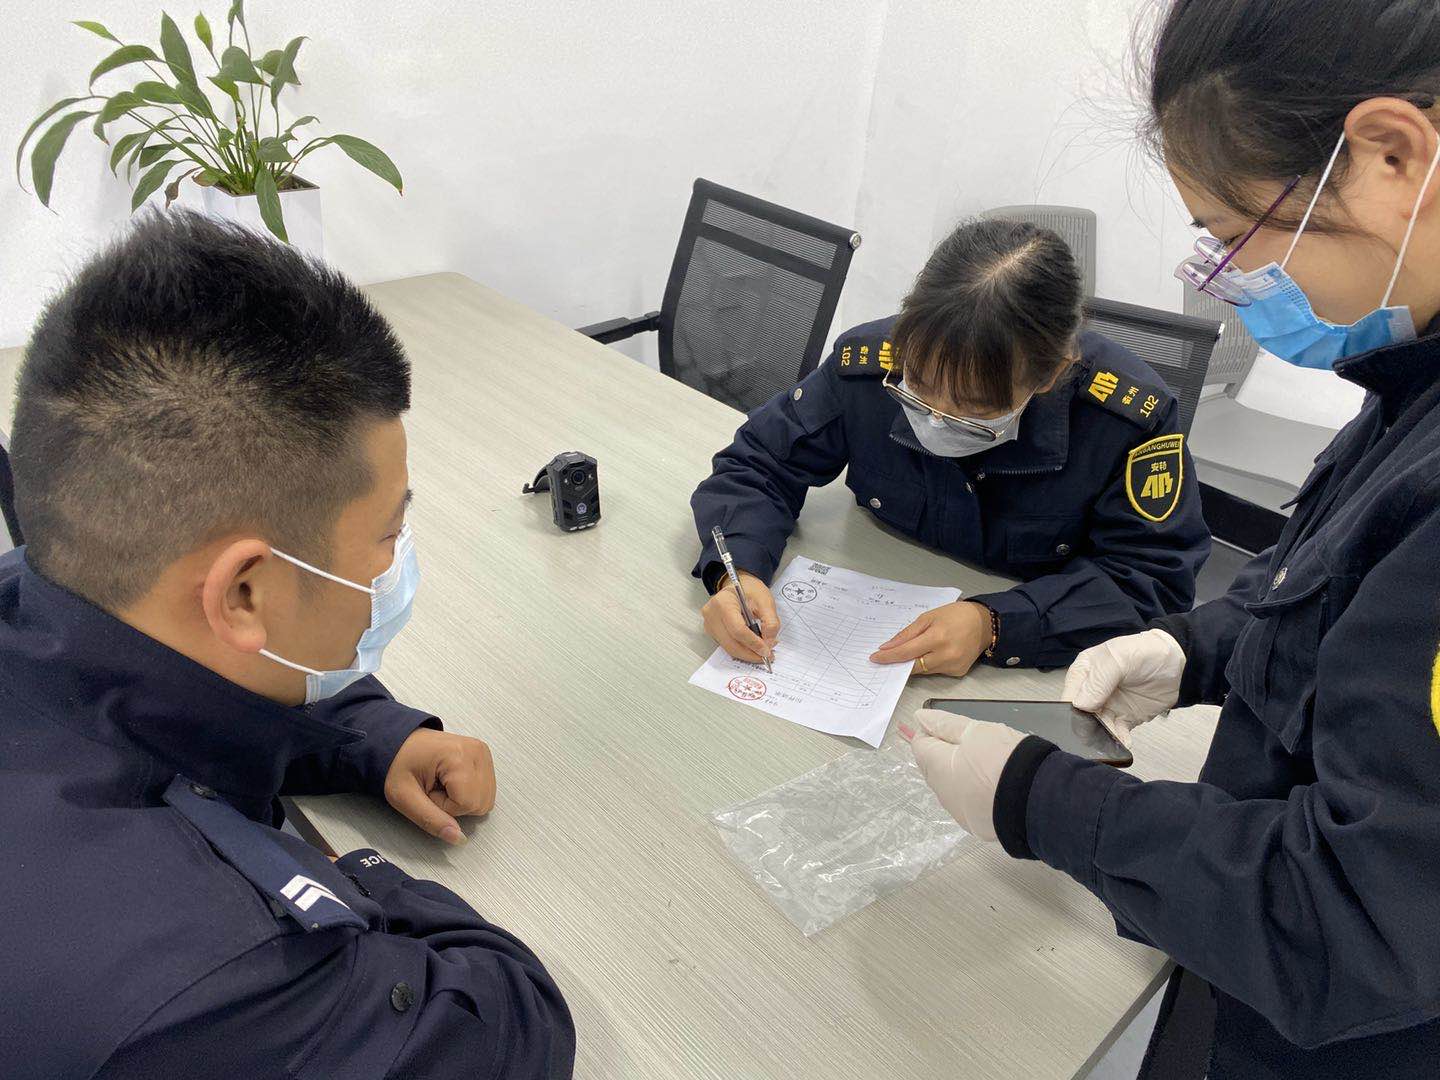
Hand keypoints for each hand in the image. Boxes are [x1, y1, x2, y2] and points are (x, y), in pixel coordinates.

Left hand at [384, 728, 495, 845]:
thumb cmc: (398, 764)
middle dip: (456, 805)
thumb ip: (431, 820)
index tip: (427, 792)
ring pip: (487, 799)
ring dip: (464, 801)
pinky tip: (452, 782)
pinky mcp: (484, 756)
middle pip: (481, 803)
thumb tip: (458, 838)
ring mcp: (482, 753)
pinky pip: (486, 790)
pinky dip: (470, 793)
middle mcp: (476, 751)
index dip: (443, 807)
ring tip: (442, 785)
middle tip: (435, 790)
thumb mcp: (404, 797)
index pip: (466, 804)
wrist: (399, 743)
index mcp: (458, 756)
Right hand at [702, 570, 779, 663]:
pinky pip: (727, 646)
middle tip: (767, 655)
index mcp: (723, 602)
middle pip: (731, 643)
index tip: (767, 650)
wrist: (738, 586)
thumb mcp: (765, 600)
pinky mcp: (712, 631)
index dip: (753, 643)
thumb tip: (769, 643)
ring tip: (762, 651)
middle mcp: (711, 614)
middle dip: (751, 653)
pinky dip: (741, 650)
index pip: (737, 629)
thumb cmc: (750, 590)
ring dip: (747, 653)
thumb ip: (770, 622)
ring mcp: (709, 624)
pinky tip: (752, 647)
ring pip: (729, 648)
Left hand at [870, 601, 989, 676]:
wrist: (984, 623)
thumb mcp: (928, 617)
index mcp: (938, 637)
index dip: (889, 657)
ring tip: (910, 653)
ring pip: (923, 670)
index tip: (875, 658)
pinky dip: (928, 664)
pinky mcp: (958, 672)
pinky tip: (931, 654)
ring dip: (913, 663)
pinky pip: (935, 671)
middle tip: (885, 659)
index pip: (907, 652)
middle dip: (898, 663)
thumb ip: (907, 633)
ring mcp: (953, 666)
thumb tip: (888, 647)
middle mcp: (946, 655)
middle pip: (913, 666)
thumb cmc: (955, 615)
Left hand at [904, 708, 1025, 841]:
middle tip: (973, 740)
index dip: (932, 731)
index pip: (920, 745)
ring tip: (987, 760)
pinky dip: (976, 791)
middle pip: (935, 767)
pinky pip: (970, 803)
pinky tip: (993, 783)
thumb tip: (920, 719)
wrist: (1037, 802)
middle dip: (947, 751)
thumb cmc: (1004, 760)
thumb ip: (945, 724)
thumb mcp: (975, 731)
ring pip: (953, 786)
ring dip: (961, 772)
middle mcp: (943, 794)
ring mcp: (961, 813)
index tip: (949, 725)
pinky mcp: (980, 826)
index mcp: (937, 768)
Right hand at [1062, 628, 1185, 748]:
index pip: (1069, 695)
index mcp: (1084, 672)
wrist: (1180, 664)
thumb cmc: (1148, 652)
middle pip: (1081, 715)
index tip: (1083, 717)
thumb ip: (1099, 680)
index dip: (1072, 709)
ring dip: (1103, 735)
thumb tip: (1080, 704)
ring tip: (1114, 737)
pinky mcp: (1123, 719)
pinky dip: (1118, 740)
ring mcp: (1108, 706)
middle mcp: (1092, 691)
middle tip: (1098, 731)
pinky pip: (1116, 734)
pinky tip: (1124, 741)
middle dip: (1087, 726)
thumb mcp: (1120, 658)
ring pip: (1097, 727)